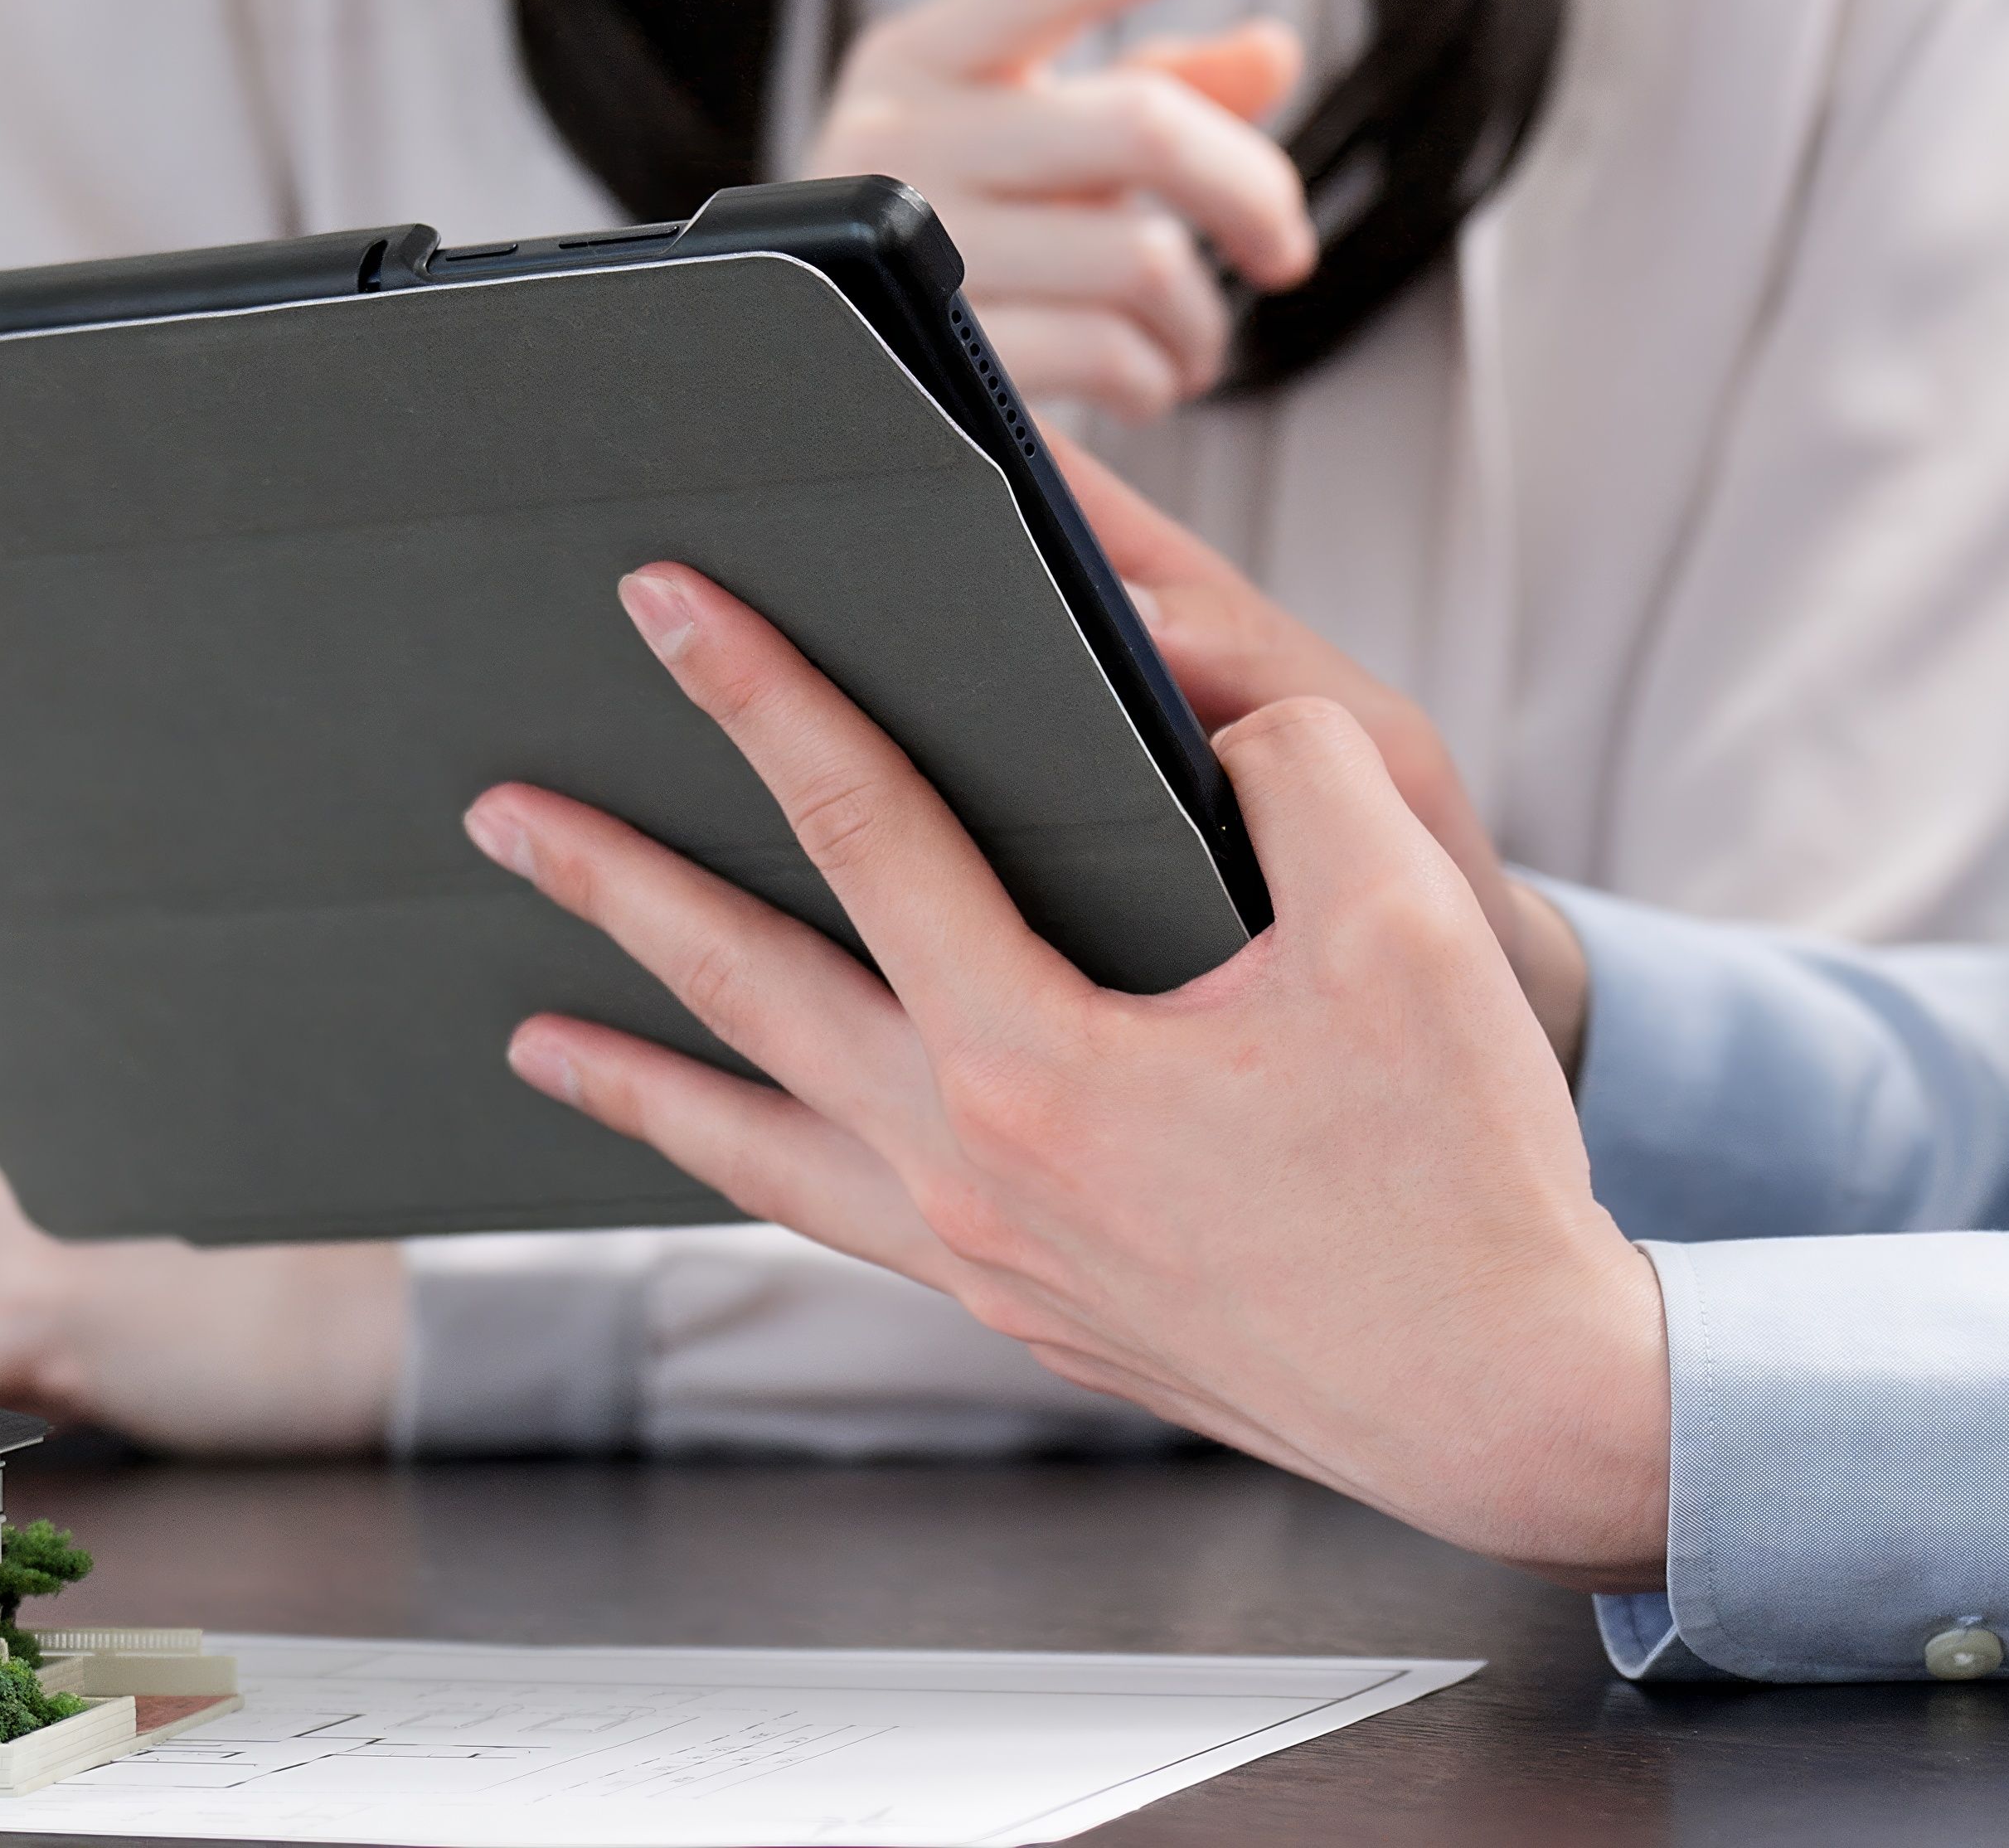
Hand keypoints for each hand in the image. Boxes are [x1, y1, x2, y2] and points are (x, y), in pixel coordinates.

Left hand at [0, 1059, 406, 1452]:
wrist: (359, 1319)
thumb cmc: (247, 1253)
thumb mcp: (107, 1161)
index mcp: (21, 1064)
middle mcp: (6, 1110)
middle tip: (32, 1297)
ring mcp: (12, 1194)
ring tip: (86, 1325)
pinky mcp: (34, 1287)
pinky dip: (13, 1397)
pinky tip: (99, 1365)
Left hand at [466, 565, 1670, 1589]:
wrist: (1501, 1399)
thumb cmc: (1460, 1174)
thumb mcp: (1403, 927)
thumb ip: (1292, 776)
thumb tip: (1212, 716)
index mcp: (1039, 1060)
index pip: (868, 826)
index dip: (767, 696)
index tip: (676, 608)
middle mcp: (973, 1168)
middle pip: (751, 992)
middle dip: (619, 888)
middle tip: (507, 813)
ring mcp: (984, 1256)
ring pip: (760, 1143)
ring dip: (638, 1075)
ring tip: (529, 1032)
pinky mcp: (1022, 1310)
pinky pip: (838, 1223)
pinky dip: (753, 1176)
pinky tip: (728, 1156)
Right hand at [806, 0, 1317, 418]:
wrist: (809, 368)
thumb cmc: (945, 235)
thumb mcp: (1029, 142)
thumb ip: (1149, 89)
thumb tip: (1274, 50)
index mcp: (920, 61)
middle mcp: (899, 141)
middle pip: (1141, 127)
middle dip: (1250, 190)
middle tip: (1284, 247)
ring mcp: (907, 257)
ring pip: (1141, 261)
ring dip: (1201, 319)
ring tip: (1191, 342)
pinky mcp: (933, 363)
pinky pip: (1107, 355)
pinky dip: (1156, 378)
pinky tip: (1145, 382)